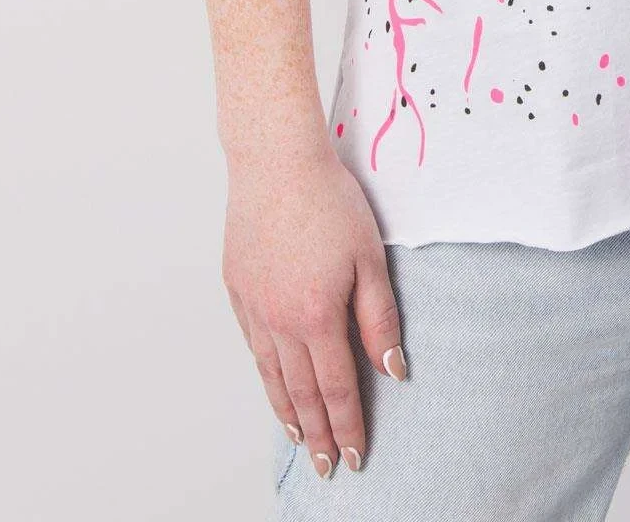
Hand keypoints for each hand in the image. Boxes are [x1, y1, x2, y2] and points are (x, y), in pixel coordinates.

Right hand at [221, 139, 406, 478]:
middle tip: (329, 468)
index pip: (336, 387)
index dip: (348, 425)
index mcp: (317, 315)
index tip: (355, 457)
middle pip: (301, 392)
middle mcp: (279, 321)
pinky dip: (265, 375)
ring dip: (288, 413)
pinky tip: (273, 384)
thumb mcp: (370, 257)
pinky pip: (253, 346)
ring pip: (271, 375)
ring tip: (301, 441)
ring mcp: (253, 307)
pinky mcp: (237, 289)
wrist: (276, 162)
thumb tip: (393, 369)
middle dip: (318, 434)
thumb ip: (380, 317)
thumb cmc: (330, 200)